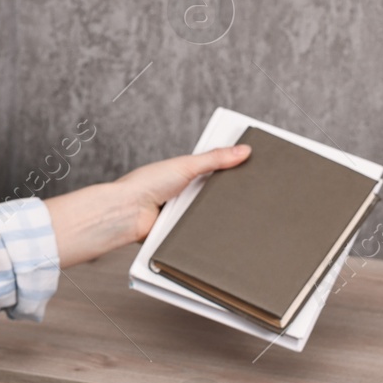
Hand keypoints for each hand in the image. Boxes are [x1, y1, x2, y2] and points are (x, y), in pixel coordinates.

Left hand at [115, 143, 251, 242]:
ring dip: (219, 213)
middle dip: (231, 194)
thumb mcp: (185, 165)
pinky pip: (204, 231)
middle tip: (253, 191)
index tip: (255, 167)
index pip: (217, 170)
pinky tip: (219, 228)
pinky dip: (210, 229)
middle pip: (218, 193)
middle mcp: (187, 193)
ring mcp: (185, 214)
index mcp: (186, 173)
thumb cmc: (146, 184)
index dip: (234, 169)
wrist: (128, 213)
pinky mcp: (184, 232)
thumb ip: (215, 158)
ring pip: (213, 214)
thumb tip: (244, 150)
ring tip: (237, 210)